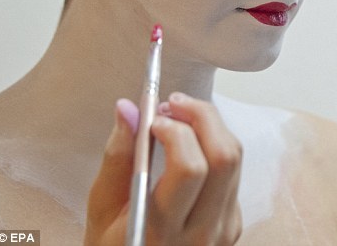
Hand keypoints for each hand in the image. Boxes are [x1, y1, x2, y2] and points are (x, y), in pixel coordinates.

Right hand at [84, 93, 242, 244]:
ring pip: (234, 160)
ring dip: (211, 127)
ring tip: (180, 116)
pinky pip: (234, 173)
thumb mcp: (101, 209)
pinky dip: (215, 147)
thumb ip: (118, 157)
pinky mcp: (234, 223)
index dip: (176, 131)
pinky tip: (192, 145)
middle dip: (202, 116)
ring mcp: (224, 228)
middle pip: (224, 157)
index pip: (190, 168)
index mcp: (161, 231)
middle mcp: (202, 232)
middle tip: (173, 103)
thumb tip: (129, 108)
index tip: (153, 116)